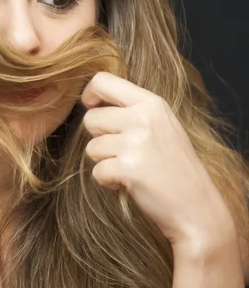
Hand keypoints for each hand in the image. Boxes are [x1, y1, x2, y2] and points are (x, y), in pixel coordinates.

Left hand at [81, 72, 234, 249]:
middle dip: (99, 138)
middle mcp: (143, 118)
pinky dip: (108, 181)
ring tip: (131, 168)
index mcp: (151, 103)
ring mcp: (135, 143)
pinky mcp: (127, 168)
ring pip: (91, 147)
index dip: (90, 94)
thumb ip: (133, 109)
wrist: (197, 207)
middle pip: (91, 118)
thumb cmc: (176, 166)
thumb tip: (93, 102)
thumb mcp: (162, 124)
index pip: (103, 81)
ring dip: (105, 162)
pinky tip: (130, 183)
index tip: (92, 107)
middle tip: (123, 151)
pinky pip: (97, 171)